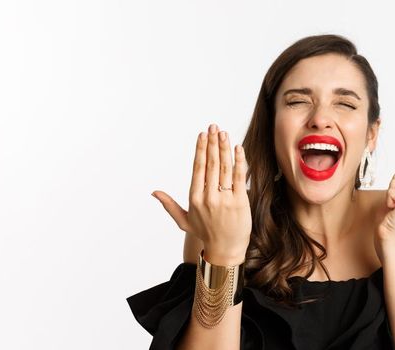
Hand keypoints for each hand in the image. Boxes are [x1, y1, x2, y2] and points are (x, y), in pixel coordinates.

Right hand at [151, 123, 251, 264]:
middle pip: (211, 164)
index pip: (198, 169)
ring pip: (224, 168)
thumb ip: (169, 205)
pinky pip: (239, 178)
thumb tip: (154, 193)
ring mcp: (224, 200)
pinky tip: (238, 148)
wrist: (225, 251)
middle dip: (212, 143)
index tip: (202, 135)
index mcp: (194, 198)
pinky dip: (239, 162)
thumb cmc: (206, 234)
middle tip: (213, 127)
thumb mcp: (184, 221)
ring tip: (223, 133)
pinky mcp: (240, 202)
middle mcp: (208, 198)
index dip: (200, 150)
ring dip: (224, 148)